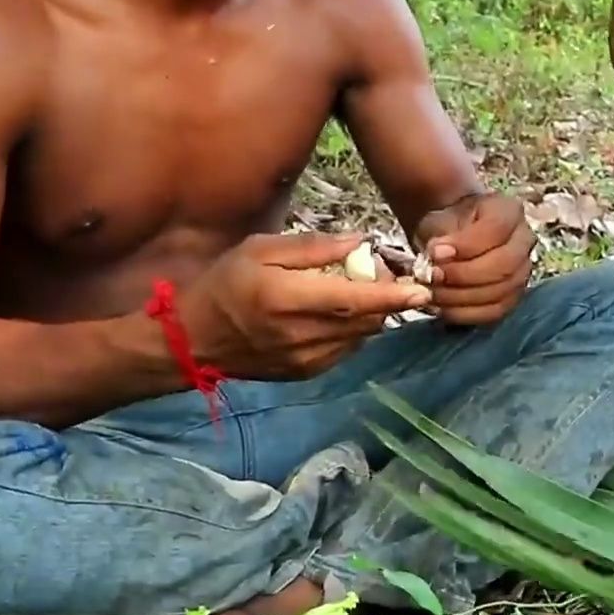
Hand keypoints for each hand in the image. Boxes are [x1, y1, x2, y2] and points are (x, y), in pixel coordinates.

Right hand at [178, 231, 434, 380]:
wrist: (191, 340)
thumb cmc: (225, 284)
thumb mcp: (261, 250)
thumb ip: (313, 246)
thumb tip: (361, 242)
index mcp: (288, 299)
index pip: (354, 300)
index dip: (392, 295)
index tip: (422, 289)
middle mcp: (301, 335)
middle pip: (366, 319)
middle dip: (386, 297)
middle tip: (379, 272)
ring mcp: (305, 360)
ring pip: (361, 335)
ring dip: (370, 313)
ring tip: (352, 290)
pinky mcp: (306, 373)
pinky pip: (346, 348)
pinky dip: (352, 329)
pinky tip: (334, 313)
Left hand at [413, 192, 536, 325]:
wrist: (452, 237)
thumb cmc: (447, 224)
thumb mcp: (439, 219)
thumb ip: (438, 235)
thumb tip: (435, 258)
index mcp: (508, 211)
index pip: (496, 229)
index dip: (466, 245)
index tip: (434, 252)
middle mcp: (524, 240)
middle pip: (505, 264)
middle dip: (464, 275)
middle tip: (432, 276)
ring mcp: (523, 271)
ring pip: (501, 291)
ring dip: (461, 297)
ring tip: (432, 293)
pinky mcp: (513, 297)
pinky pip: (495, 312)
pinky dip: (465, 313)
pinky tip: (442, 308)